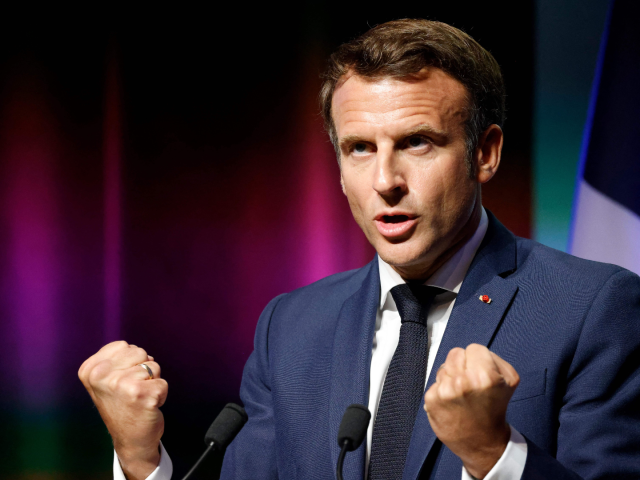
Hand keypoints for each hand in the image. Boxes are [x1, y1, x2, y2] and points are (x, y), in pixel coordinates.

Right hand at [78, 341, 167, 479]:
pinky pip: (163, 382)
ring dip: (152, 382)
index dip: (129, 362)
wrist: (130, 440)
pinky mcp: (141, 395)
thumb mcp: (106, 380)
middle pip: (140, 352)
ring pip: (153, 366)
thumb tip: (140, 353)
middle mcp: (101, 376)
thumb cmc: (122, 405)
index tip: (120, 381)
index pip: (124, 345)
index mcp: (90, 369)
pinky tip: (147, 406)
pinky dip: (161, 394)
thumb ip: (116, 359)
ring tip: (139, 398)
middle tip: (132, 390)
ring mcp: (121, 385)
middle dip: (142, 369)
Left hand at [424, 344, 518, 478]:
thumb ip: (494, 359)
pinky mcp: (431, 400)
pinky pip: (434, 382)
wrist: (483, 443)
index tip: (482, 374)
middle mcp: (463, 382)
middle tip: (470, 384)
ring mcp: (445, 391)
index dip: (479, 360)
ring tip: (461, 395)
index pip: (474, 348)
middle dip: (463, 365)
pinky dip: (441, 391)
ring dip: (450, 377)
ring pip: (443, 367)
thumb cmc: (494, 409)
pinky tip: (451, 403)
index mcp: (485, 376)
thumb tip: (474, 353)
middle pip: (455, 354)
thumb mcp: (509, 380)